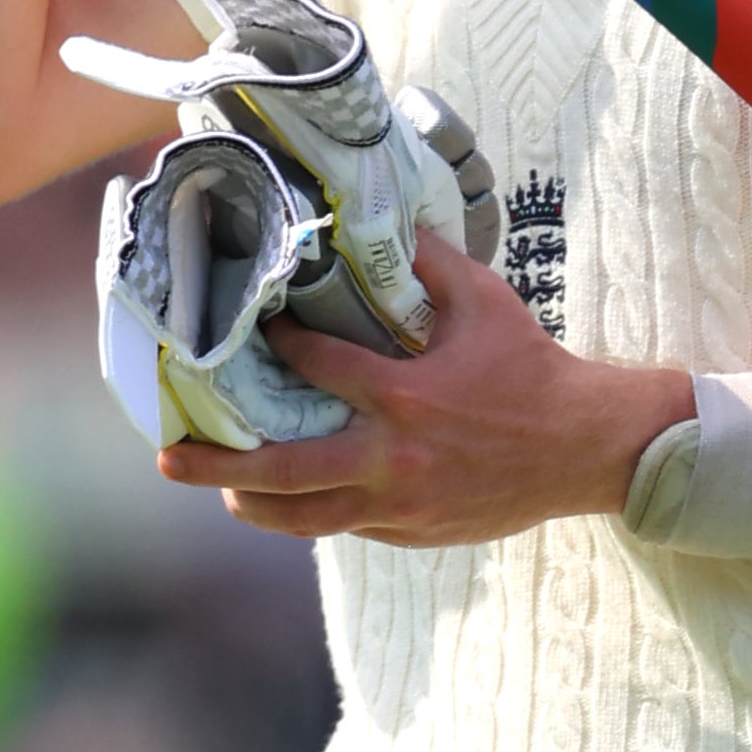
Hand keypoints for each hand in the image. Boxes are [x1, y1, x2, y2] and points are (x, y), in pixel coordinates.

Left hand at [157, 231, 694, 546]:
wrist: (582, 446)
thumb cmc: (531, 366)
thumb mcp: (484, 300)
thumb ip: (428, 262)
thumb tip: (386, 220)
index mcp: (404, 394)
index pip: (316, 368)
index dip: (279, 345)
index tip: (256, 330)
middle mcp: (391, 456)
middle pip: (284, 471)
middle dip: (220, 464)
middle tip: (169, 457)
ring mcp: (399, 503)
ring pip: (305, 518)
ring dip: (255, 503)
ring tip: (222, 489)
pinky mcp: (412, 531)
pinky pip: (347, 527)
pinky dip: (314, 513)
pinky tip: (292, 499)